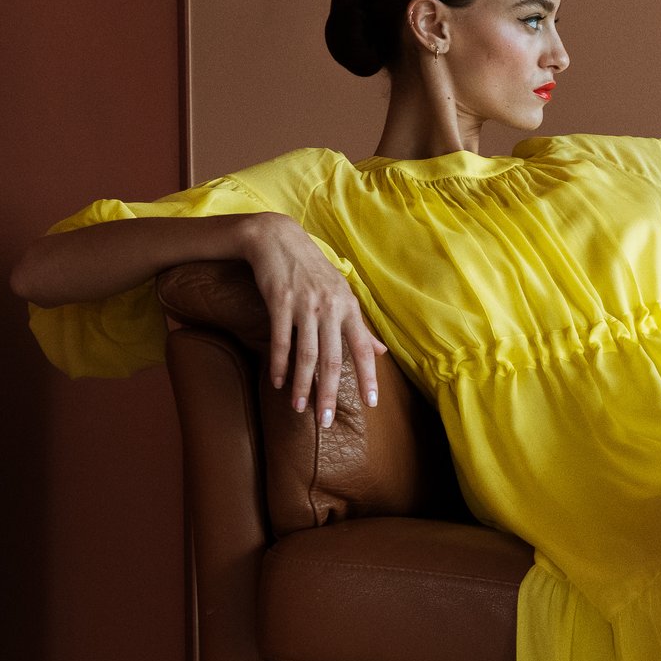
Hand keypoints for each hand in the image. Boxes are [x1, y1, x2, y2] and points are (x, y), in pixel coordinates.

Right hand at [242, 214, 387, 424]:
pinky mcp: (279, 301)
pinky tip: (279, 383)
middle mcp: (330, 308)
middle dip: (329, 393)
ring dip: (303, 385)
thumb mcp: (342, 293)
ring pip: (306, 354)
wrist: (277, 238)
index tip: (372, 403)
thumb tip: (382, 351)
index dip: (368, 376)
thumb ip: (360, 326)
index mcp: (349, 308)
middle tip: (326, 422)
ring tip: (299, 409)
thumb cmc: (312, 270)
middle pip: (333, 358)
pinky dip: (280, 364)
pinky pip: (281, 340)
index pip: (363, 348)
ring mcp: (304, 305)